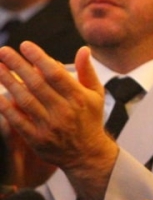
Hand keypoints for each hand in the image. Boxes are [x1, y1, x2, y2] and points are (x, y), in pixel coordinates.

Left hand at [0, 43, 116, 199]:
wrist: (87, 154)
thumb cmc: (90, 119)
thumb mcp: (96, 94)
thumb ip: (87, 71)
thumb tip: (83, 49)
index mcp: (78, 97)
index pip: (55, 73)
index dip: (39, 58)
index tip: (25, 45)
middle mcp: (64, 110)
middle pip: (36, 84)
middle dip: (18, 65)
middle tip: (3, 51)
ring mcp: (49, 126)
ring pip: (24, 99)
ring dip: (8, 82)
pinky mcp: (36, 139)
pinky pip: (17, 120)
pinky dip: (5, 107)